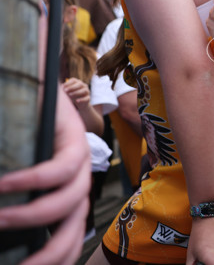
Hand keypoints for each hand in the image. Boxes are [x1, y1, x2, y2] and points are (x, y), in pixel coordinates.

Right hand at [0, 87, 90, 264]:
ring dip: (30, 216)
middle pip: (74, 228)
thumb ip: (5, 206)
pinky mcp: (75, 138)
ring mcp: (81, 161)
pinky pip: (61, 168)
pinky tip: (3, 186)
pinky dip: (32, 181)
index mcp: (64, 198)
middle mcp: (78, 183)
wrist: (26, 90)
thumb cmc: (10, 137)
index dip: (54, 261)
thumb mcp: (5, 180)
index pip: (67, 240)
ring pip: (70, 201)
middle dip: (49, 254)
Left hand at [62, 77, 90, 109]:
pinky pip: (86, 98)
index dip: (68, 83)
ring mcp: (87, 91)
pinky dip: (82, 99)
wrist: (79, 103)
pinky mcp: (88, 98)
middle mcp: (83, 85)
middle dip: (72, 87)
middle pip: (80, 84)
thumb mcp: (68, 92)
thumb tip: (62, 86)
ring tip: (70, 95)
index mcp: (78, 82)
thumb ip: (65, 89)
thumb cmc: (72, 95)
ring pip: (83, 90)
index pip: (74, 80)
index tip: (63, 86)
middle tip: (66, 90)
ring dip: (76, 92)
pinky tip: (77, 101)